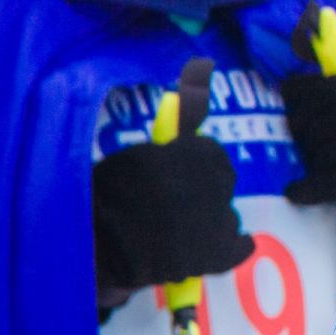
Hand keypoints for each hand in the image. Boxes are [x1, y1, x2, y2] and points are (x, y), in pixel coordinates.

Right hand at [93, 135, 253, 302]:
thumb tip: (199, 79)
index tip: (174, 172)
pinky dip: (230, 248)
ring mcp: (222, 221)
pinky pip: (240, 247)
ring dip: (208, 220)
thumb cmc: (106, 195)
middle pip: (222, 183)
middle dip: (202, 190)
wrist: (95, 247)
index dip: (192, 164)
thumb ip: (174, 134)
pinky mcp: (219, 255)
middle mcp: (220, 184)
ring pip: (226, 216)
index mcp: (200, 153)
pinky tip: (211, 248)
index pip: (211, 154)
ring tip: (176, 231)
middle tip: (171, 203)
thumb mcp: (138, 154)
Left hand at [281, 72, 335, 210]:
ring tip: (315, 166)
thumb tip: (285, 89)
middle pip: (318, 124)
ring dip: (311, 163)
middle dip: (302, 138)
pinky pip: (330, 183)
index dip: (296, 100)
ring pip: (322, 153)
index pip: (323, 90)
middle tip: (299, 145)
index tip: (288, 110)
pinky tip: (294, 191)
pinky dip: (307, 189)